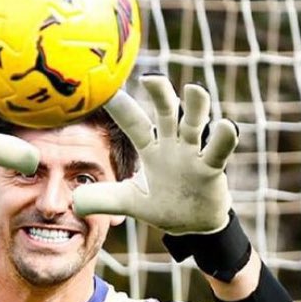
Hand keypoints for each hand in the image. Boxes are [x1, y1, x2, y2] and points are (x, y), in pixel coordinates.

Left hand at [72, 75, 238, 234]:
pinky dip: (223, 138)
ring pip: (195, 124)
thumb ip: (104, 199)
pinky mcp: (212, 168)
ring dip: (196, 107)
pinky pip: (218, 150)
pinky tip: (225, 125)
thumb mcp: (129, 202)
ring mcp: (193, 154)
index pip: (133, 123)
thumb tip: (74, 202)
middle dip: (160, 93)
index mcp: (151, 148)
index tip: (106, 86)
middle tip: (150, 76)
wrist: (193, 225)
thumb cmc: (162, 205)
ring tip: (193, 88)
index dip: (120, 107)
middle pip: (167, 112)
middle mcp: (173, 144)